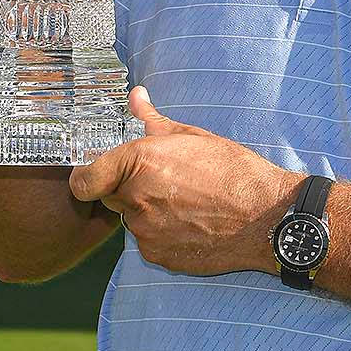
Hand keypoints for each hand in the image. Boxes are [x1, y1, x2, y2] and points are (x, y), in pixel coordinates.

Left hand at [69, 86, 301, 276]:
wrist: (265, 218)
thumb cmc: (234, 172)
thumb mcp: (194, 137)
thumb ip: (153, 120)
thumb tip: (136, 96)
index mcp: (139, 161)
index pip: (85, 178)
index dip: (87, 177)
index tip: (94, 176)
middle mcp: (135, 197)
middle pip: (109, 196)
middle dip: (126, 189)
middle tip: (161, 183)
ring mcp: (145, 230)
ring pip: (131, 219)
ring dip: (146, 211)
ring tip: (184, 203)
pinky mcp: (157, 254)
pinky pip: (147, 241)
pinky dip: (161, 234)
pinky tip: (189, 223)